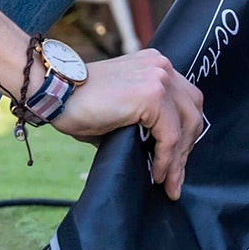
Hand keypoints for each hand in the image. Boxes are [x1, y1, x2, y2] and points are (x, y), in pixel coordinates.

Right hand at [50, 48, 204, 200]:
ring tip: (169, 184)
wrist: (55, 92)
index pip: (185, 101)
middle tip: (176, 179)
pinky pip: (170, 136)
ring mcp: (159, 78)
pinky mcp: (152, 96)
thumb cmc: (78, 104)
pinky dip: (166, 159)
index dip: (185, 134)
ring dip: (178, 160)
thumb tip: (158, 152)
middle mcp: (162, 66)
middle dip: (186, 149)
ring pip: (186, 126)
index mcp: (155, 65)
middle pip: (193, 112)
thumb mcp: (121, 107)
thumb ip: (143, 119)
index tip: (177, 163)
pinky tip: (156, 175)